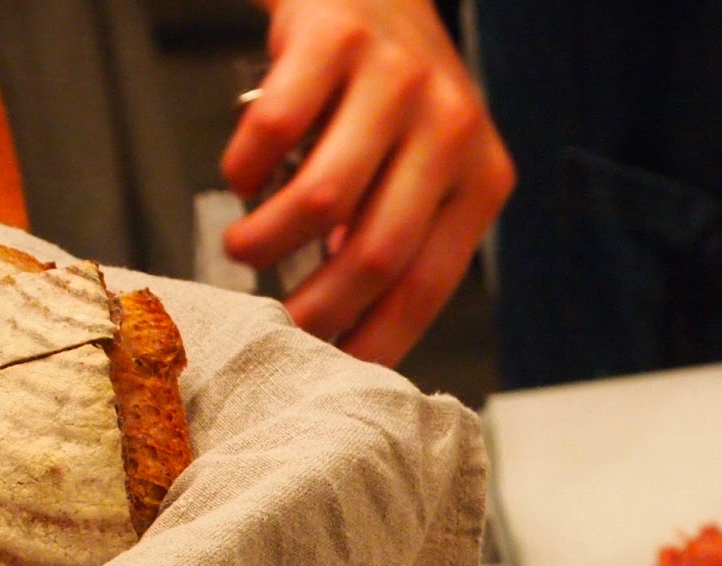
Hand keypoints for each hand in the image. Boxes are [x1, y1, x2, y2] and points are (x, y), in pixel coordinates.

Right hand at [221, 0, 513, 365]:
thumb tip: (352, 335)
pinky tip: (240, 178)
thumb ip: (400, 239)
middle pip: (377, 253)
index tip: (333, 370)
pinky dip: (244, 168)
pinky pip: (273, 130)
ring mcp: (395, 81)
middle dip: (318, 308)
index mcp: (482, 178)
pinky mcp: (334, 39)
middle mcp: (450, 129)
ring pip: (322, 200)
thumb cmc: (393, 96)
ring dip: (268, 242)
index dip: (376, 339)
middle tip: (278, 328)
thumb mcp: (423, 170)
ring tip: (243, 251)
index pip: (428, 284)